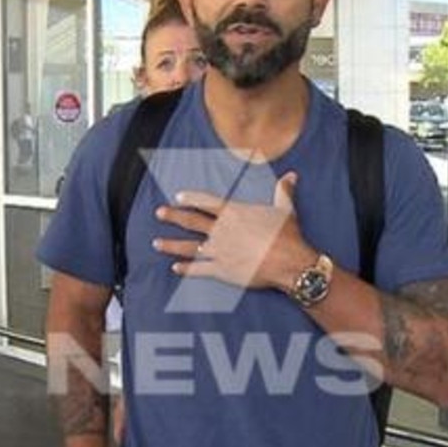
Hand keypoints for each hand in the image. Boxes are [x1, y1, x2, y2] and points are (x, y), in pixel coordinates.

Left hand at [151, 172, 310, 290]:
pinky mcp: (222, 270)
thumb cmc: (287, 236)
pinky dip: (186, 269)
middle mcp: (222, 230)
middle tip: (159, 213)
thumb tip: (291, 176)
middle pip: (192, 221)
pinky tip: (175, 268)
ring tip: (156, 242)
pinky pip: (199, 269)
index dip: (191, 198)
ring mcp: (219, 251)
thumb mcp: (285, 210)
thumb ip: (283, 192)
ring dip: (172, 245)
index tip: (178, 197)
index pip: (206, 202)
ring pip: (189, 247)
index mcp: (234, 213)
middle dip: (173, 217)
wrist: (289, 262)